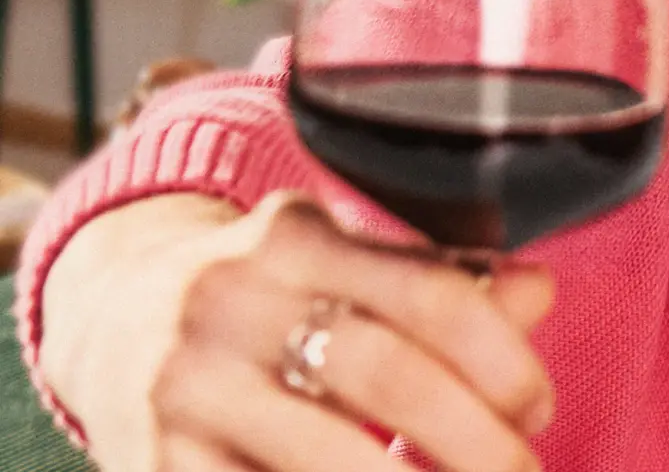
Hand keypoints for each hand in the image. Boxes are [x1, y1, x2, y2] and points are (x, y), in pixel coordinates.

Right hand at [41, 191, 553, 471]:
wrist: (112, 318)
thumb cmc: (271, 295)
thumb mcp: (344, 262)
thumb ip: (440, 278)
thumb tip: (539, 291)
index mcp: (294, 237)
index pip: (432, 294)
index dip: (504, 362)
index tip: (538, 409)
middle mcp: (231, 302)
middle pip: (388, 377)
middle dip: (478, 442)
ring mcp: (188, 388)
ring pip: (326, 456)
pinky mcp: (156, 462)